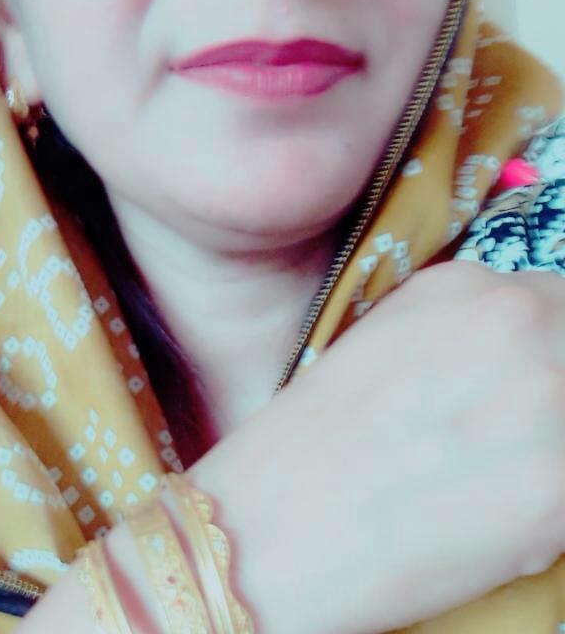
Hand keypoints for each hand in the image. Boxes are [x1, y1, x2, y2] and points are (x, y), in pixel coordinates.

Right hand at [190, 261, 564, 633]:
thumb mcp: (382, 348)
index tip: (522, 386)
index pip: (555, 306)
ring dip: (551, 446)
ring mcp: (548, 400)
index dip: (544, 353)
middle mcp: (517, 321)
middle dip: (550, 390)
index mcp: (463, 286)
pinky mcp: (562, 491)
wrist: (273, 523)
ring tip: (493, 475)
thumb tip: (513, 361)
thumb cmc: (311, 440)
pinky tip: (493, 515)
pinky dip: (549, 505)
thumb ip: (458, 336)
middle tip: (505, 436)